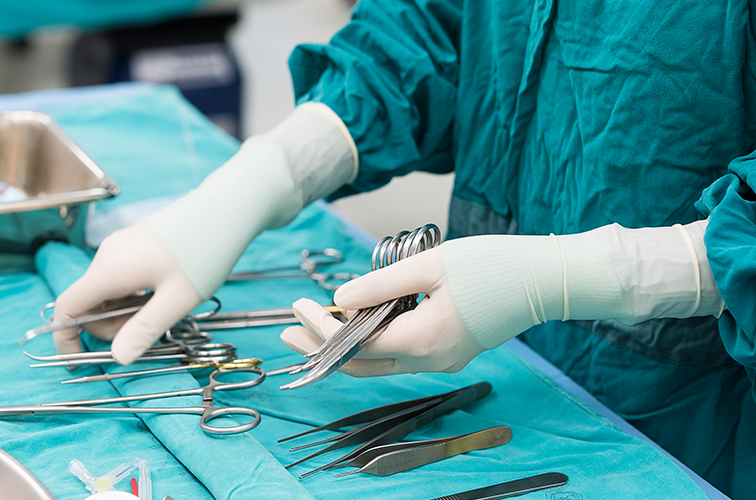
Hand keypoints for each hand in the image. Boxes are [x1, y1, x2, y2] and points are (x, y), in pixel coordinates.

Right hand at [53, 222, 200, 363]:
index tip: (78, 359)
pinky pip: (119, 277)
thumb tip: (119, 356)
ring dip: (124, 311)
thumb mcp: (177, 300)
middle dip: (110, 326)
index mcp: (109, 270)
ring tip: (162, 308)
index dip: (65, 337)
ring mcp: (119, 247)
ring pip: (106, 291)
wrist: (222, 211)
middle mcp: (107, 255)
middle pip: (88, 302)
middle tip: (148, 330)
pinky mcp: (133, 243)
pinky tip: (161, 293)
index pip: (66, 307)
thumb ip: (145, 329)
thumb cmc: (202, 252)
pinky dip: (131, 294)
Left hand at [280, 254, 485, 376]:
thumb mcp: (430, 266)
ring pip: (383, 364)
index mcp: (423, 340)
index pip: (356, 344)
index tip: (298, 306)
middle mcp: (431, 360)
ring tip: (316, 328)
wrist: (546, 280)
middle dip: (323, 351)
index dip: (321, 329)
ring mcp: (444, 360)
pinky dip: (375, 342)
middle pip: (363, 366)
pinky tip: (360, 322)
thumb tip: (340, 298)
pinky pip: (403, 354)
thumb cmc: (493, 266)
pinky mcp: (452, 351)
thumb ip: (381, 285)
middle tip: (288, 335)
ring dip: (347, 347)